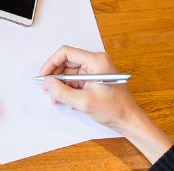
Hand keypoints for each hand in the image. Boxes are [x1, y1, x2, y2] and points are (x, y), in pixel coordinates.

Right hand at [38, 45, 172, 162]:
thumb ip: (62, 92)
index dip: (52, 63)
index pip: (66, 53)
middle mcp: (96, 62)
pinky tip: (66, 101)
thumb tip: (47, 83)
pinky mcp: (94, 80)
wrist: (129, 120)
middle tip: (47, 88)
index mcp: (96, 61)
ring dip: (61, 85)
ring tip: (55, 98)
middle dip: (55, 76)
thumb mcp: (84, 102)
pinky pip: (76, 80)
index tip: (44, 75)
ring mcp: (95, 71)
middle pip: (67, 62)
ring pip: (70, 73)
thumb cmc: (114, 109)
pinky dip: (68, 89)